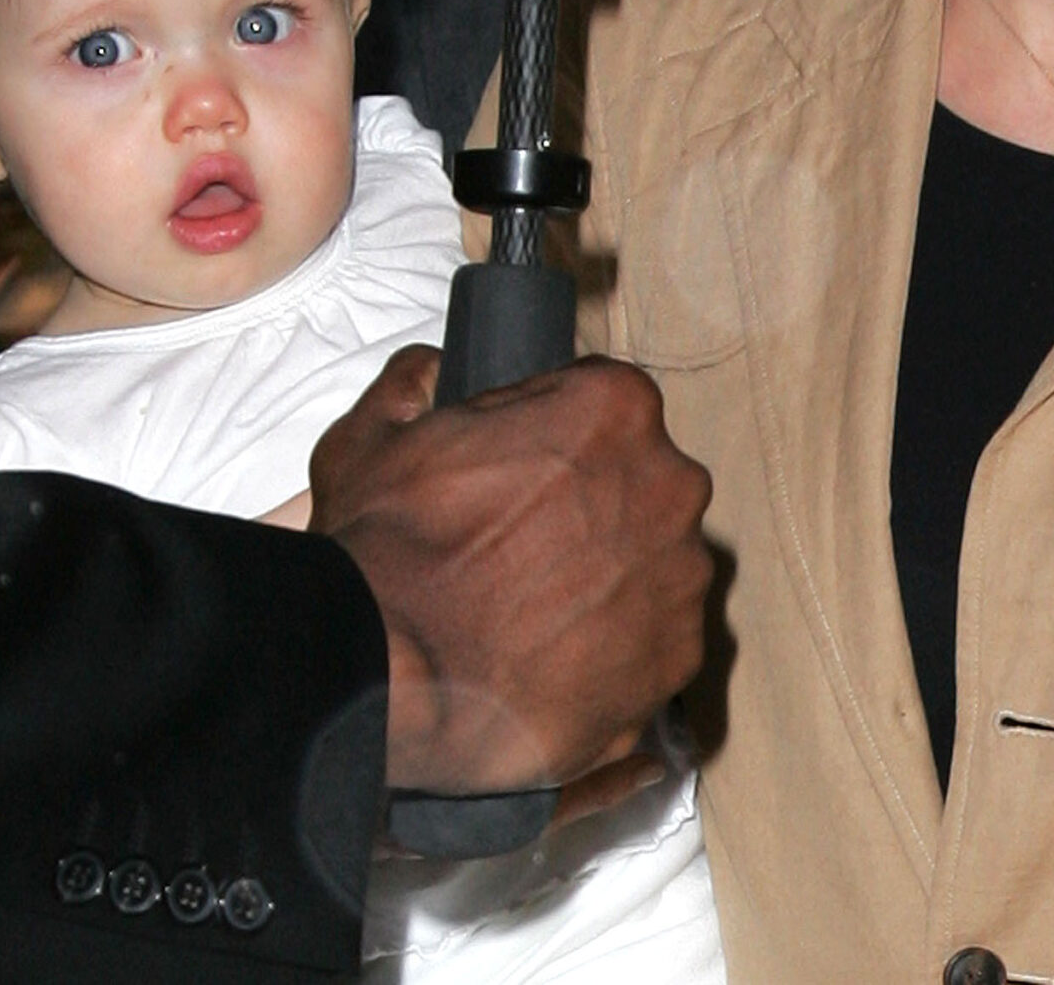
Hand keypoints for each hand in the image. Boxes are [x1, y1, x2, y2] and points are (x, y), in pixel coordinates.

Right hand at [308, 346, 712, 797]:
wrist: (391, 680)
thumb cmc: (389, 552)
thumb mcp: (373, 437)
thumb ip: (413, 386)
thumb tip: (427, 373)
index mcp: (615, 409)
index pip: (604, 405)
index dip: (557, 437)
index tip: (522, 474)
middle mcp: (670, 484)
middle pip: (640, 484)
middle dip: (593, 508)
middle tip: (522, 546)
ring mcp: (681, 575)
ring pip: (652, 563)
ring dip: (608, 579)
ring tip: (530, 613)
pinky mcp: (680, 656)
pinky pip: (654, 639)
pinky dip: (615, 648)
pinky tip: (552, 659)